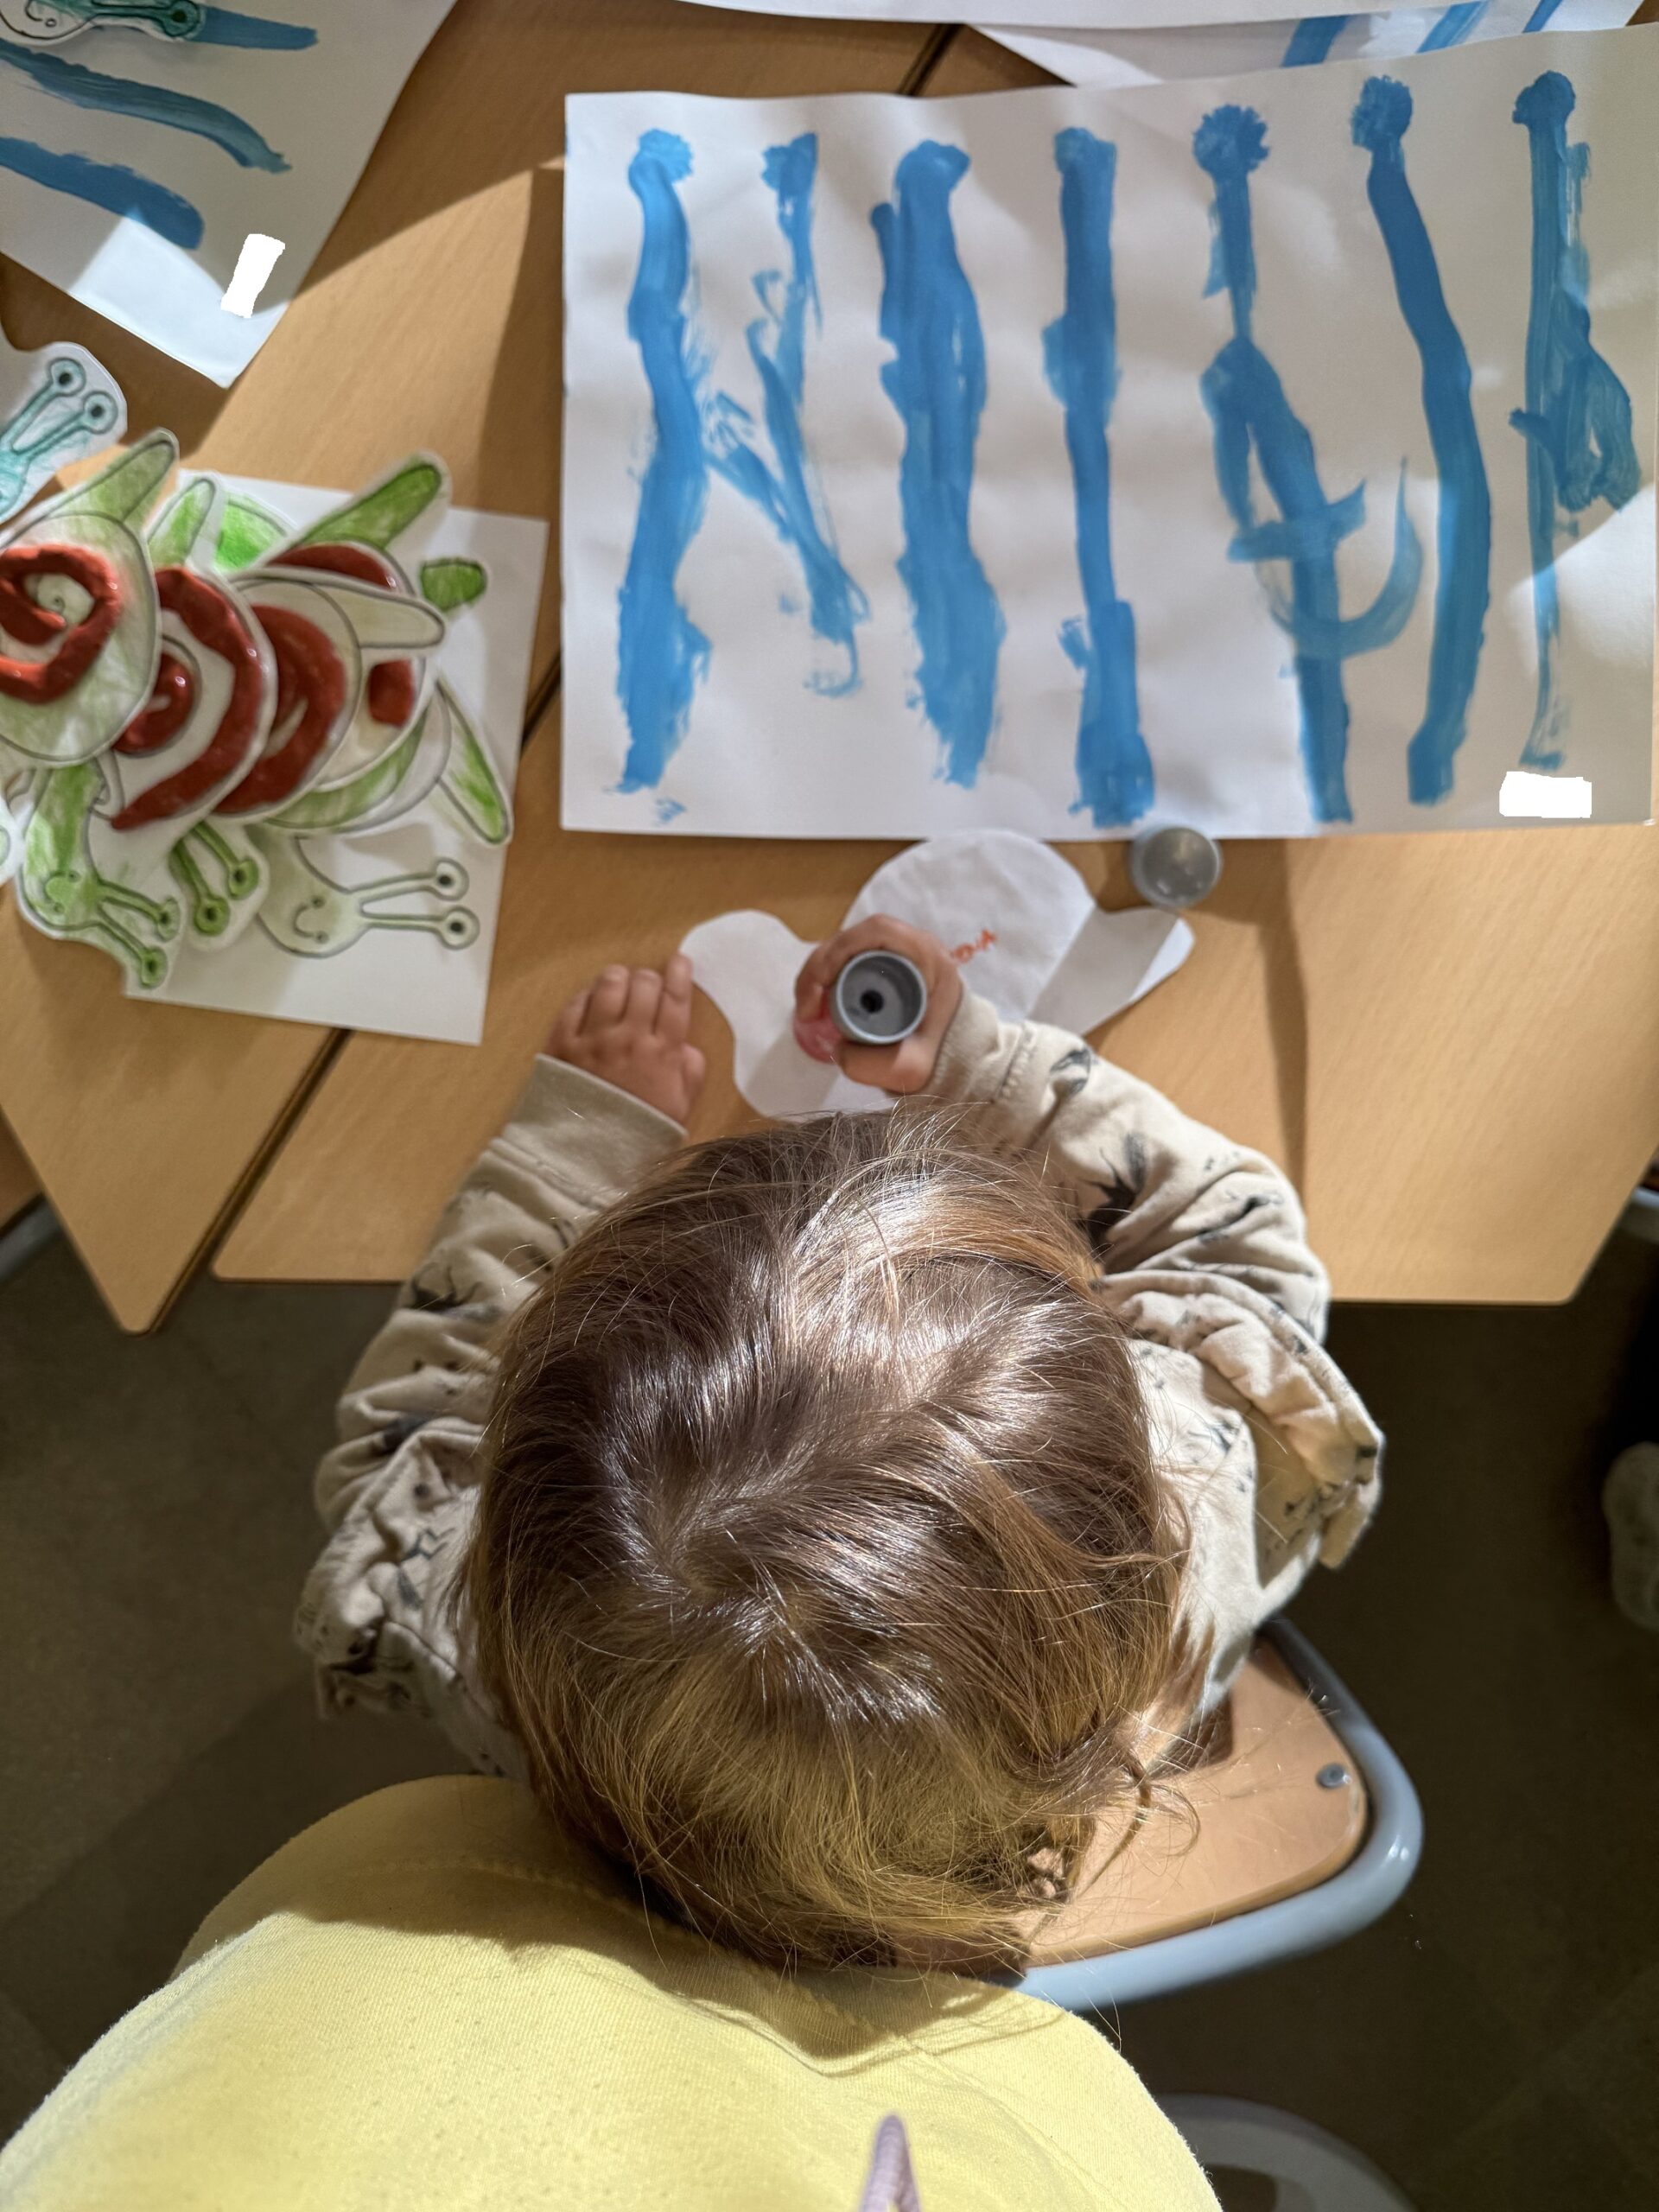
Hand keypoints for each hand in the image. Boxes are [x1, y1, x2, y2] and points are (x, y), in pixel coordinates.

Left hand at [548, 953, 705, 1123]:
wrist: (587, 1159)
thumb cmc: (639, 1135)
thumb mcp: (680, 1111)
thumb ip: (690, 1075)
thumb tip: (687, 1047)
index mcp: (663, 1054)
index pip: (676, 1000)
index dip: (679, 974)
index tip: (679, 961)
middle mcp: (630, 1038)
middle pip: (644, 985)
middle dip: (649, 978)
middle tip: (647, 985)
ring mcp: (593, 1038)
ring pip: (609, 984)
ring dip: (618, 978)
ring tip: (619, 985)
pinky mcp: (562, 1043)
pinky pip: (575, 1003)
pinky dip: (587, 995)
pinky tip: (591, 1001)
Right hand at [793, 916, 963, 1094]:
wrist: (959, 1060)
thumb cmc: (940, 1058)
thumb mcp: (909, 1068)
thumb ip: (872, 1064)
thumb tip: (837, 1048)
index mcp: (927, 956)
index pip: (874, 934)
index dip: (837, 955)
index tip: (818, 993)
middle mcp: (913, 945)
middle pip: (853, 938)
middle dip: (819, 967)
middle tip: (805, 1007)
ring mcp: (897, 954)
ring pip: (846, 948)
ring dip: (819, 973)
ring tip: (808, 1008)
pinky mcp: (884, 966)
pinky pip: (848, 961)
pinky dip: (826, 978)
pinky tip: (817, 1002)